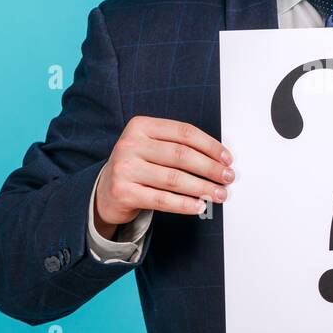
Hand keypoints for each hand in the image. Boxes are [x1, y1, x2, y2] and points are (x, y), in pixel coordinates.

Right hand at [94, 116, 234, 235]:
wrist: (105, 191)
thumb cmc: (138, 167)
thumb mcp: (152, 147)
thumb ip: (179, 147)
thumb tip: (220, 160)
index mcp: (141, 126)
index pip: (184, 132)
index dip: (210, 145)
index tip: (227, 158)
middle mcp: (130, 144)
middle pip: (181, 155)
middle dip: (210, 167)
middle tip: (227, 177)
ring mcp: (125, 168)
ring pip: (174, 178)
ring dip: (202, 188)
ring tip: (219, 194)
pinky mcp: (123, 192)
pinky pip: (162, 199)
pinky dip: (184, 204)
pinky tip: (199, 206)